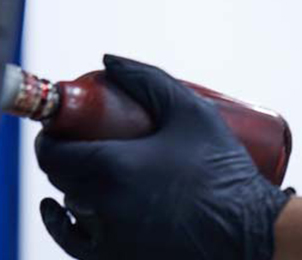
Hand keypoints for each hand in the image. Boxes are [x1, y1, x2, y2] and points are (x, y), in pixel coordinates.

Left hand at [35, 55, 291, 259]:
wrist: (250, 232)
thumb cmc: (223, 170)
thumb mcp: (190, 112)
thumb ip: (147, 80)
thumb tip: (108, 61)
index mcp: (111, 169)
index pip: (51, 152)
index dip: (51, 135)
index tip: (63, 124)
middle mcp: (101, 208)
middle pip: (60, 177)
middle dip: (63, 154)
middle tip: (84, 137)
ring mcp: (108, 242)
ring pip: (71, 207)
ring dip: (71, 184)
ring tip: (92, 166)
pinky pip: (75, 243)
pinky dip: (62, 224)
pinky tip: (58, 209)